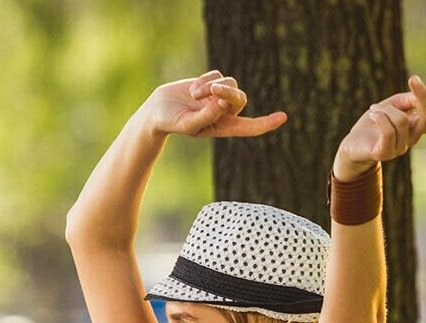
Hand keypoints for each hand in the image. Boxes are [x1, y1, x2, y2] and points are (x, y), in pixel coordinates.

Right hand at [147, 71, 284, 141]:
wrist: (159, 109)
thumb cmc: (171, 122)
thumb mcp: (187, 123)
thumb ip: (206, 116)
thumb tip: (224, 100)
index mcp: (221, 127)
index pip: (247, 127)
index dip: (264, 123)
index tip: (282, 117)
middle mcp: (224, 112)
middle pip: (239, 99)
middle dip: (228, 93)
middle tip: (212, 90)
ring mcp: (220, 96)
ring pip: (231, 84)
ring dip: (211, 86)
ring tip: (193, 94)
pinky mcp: (215, 82)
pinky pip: (218, 76)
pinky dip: (204, 80)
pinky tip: (192, 89)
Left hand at [335, 75, 425, 177]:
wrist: (351, 144)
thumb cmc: (373, 123)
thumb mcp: (392, 106)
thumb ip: (407, 100)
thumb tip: (418, 96)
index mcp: (416, 127)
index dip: (424, 95)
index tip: (414, 78)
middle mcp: (412, 139)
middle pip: (425, 117)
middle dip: (421, 96)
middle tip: (412, 80)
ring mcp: (399, 148)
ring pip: (401, 120)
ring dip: (386, 110)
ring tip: (374, 110)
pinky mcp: (385, 153)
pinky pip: (388, 132)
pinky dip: (380, 118)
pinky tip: (372, 115)